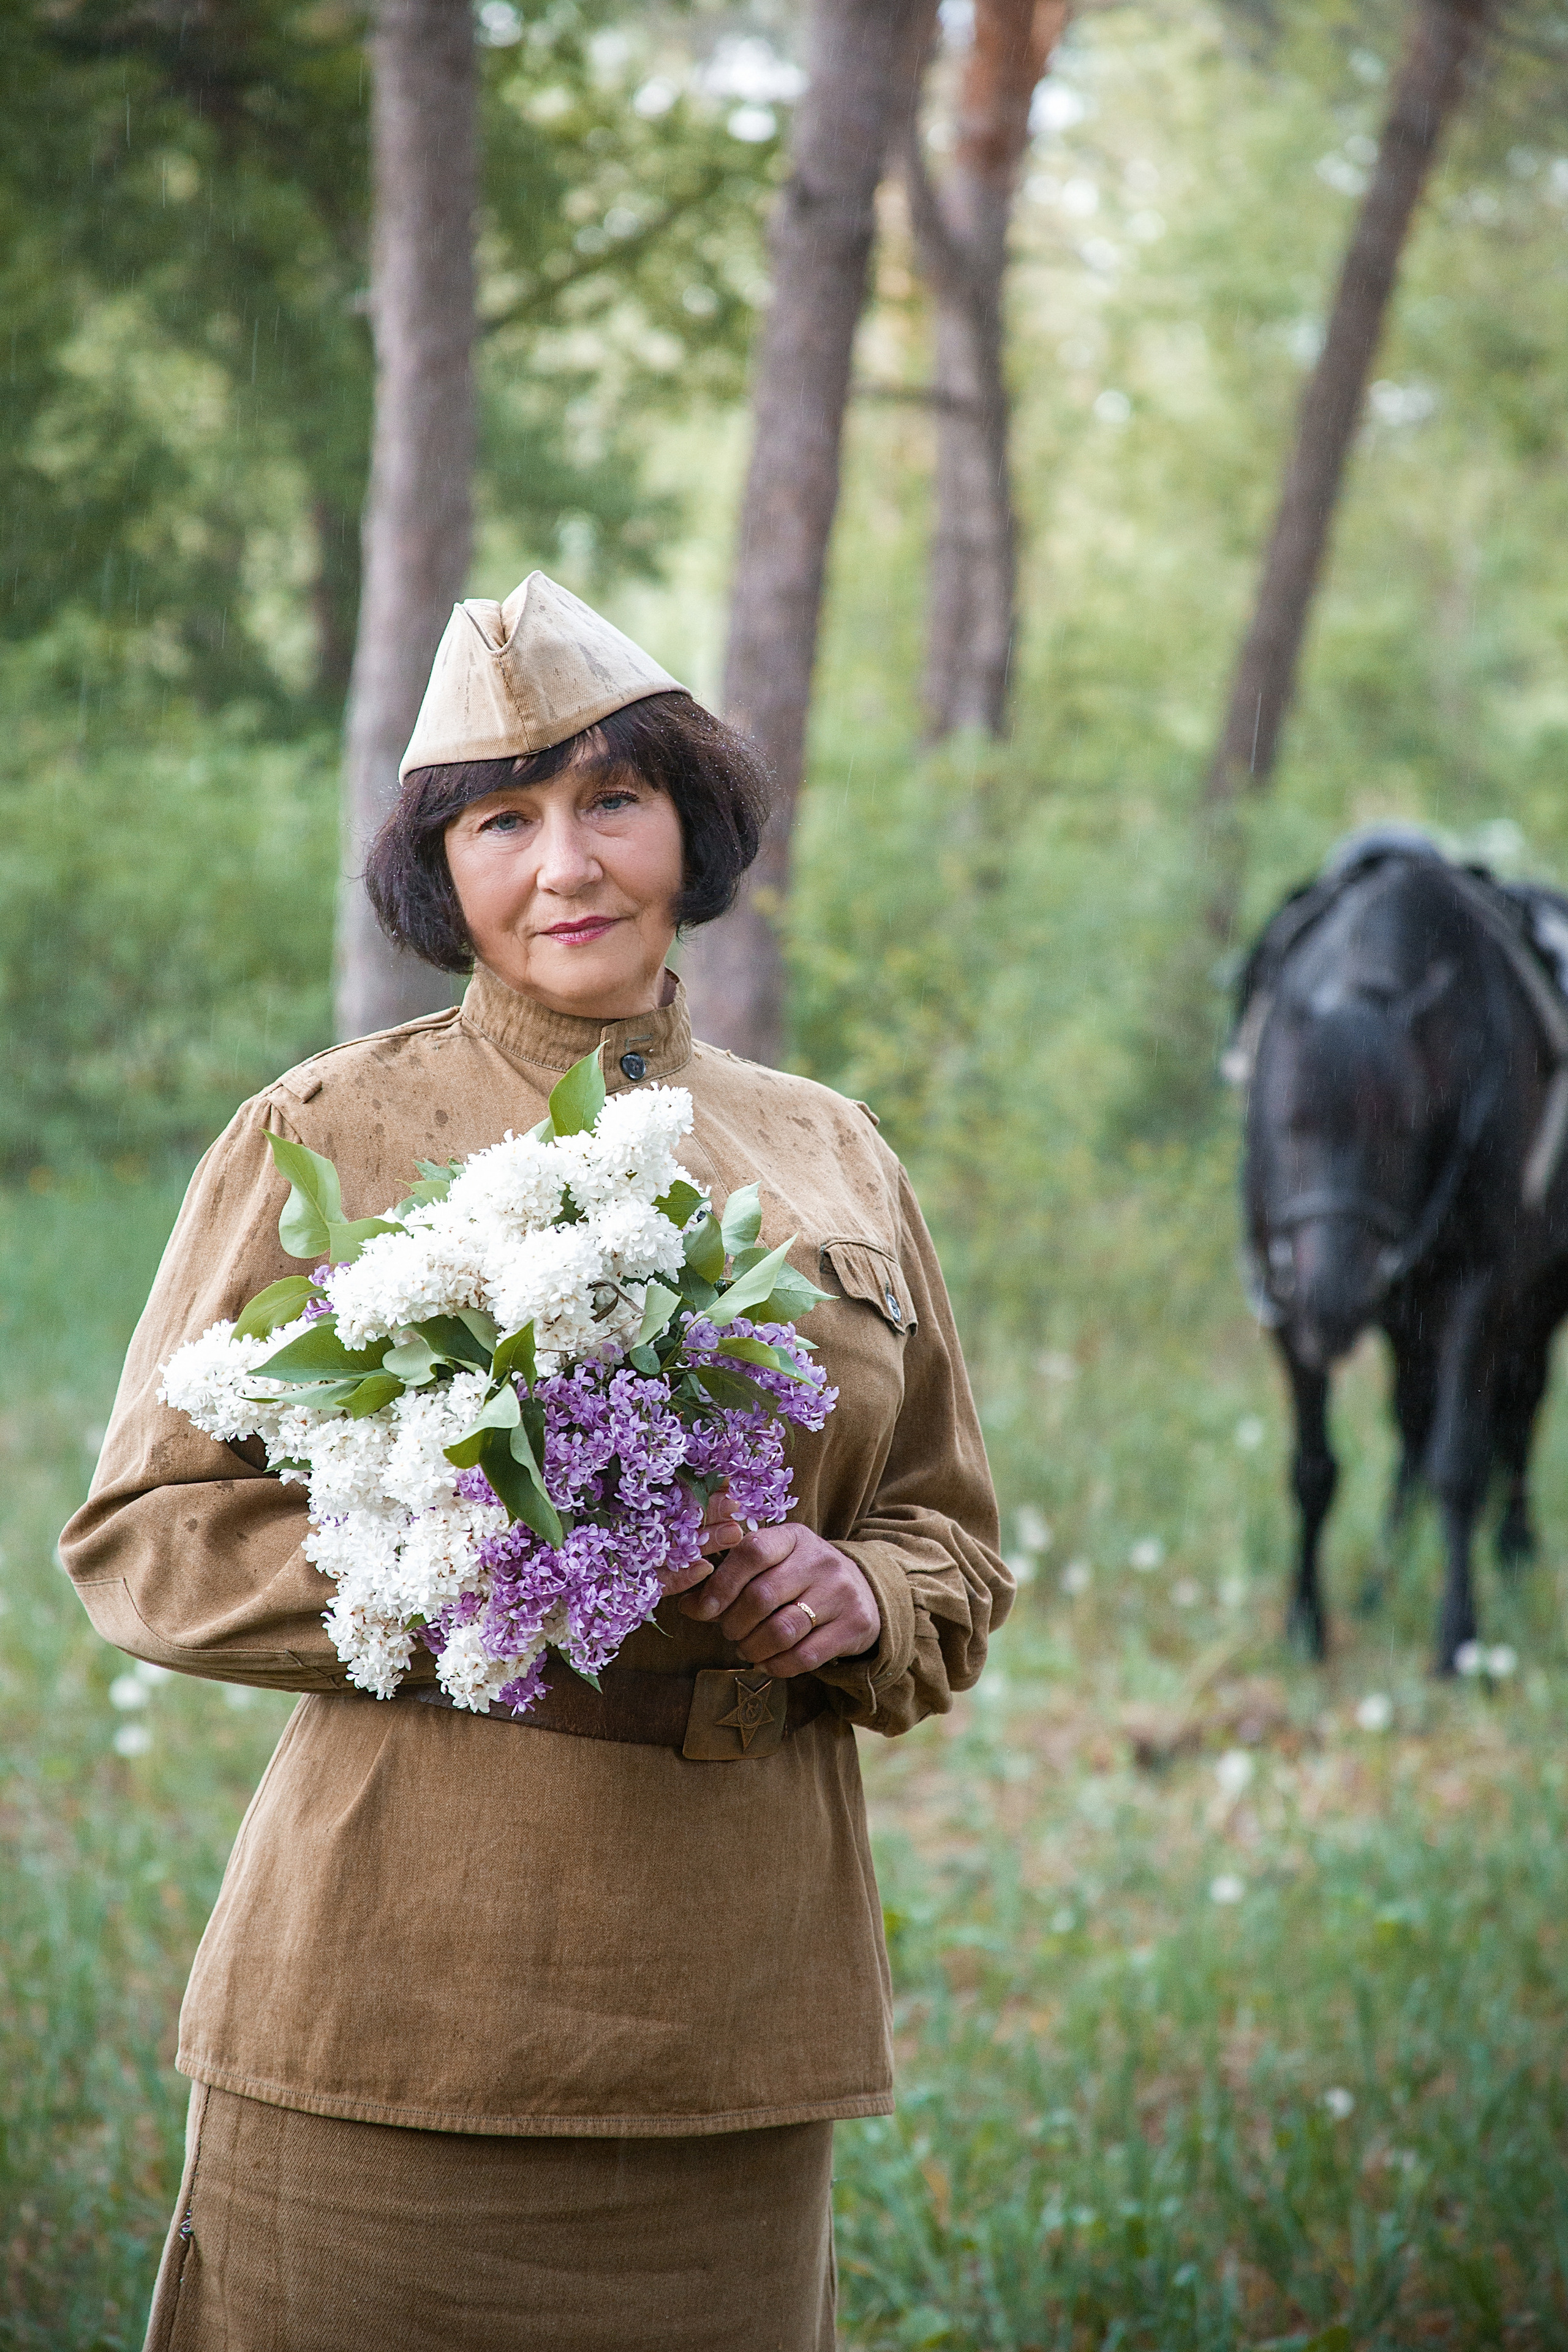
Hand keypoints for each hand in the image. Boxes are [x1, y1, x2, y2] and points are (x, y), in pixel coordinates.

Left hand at [668, 1518, 881, 1677]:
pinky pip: (805, 1656)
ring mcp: (841, 1592)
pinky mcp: (855, 1624)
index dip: (722, 1584)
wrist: (864, 1591)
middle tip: (729, 1633)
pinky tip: (768, 1662)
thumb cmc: (800, 1578)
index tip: (704, 1610)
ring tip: (747, 1649)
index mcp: (793, 1537)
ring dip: (753, 1648)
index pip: (752, 1552)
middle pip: (762, 1597)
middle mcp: (820, 1559)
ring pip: (782, 1631)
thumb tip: (688, 1605)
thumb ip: (730, 1580)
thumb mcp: (771, 1565)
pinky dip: (777, 1666)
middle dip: (734, 1624)